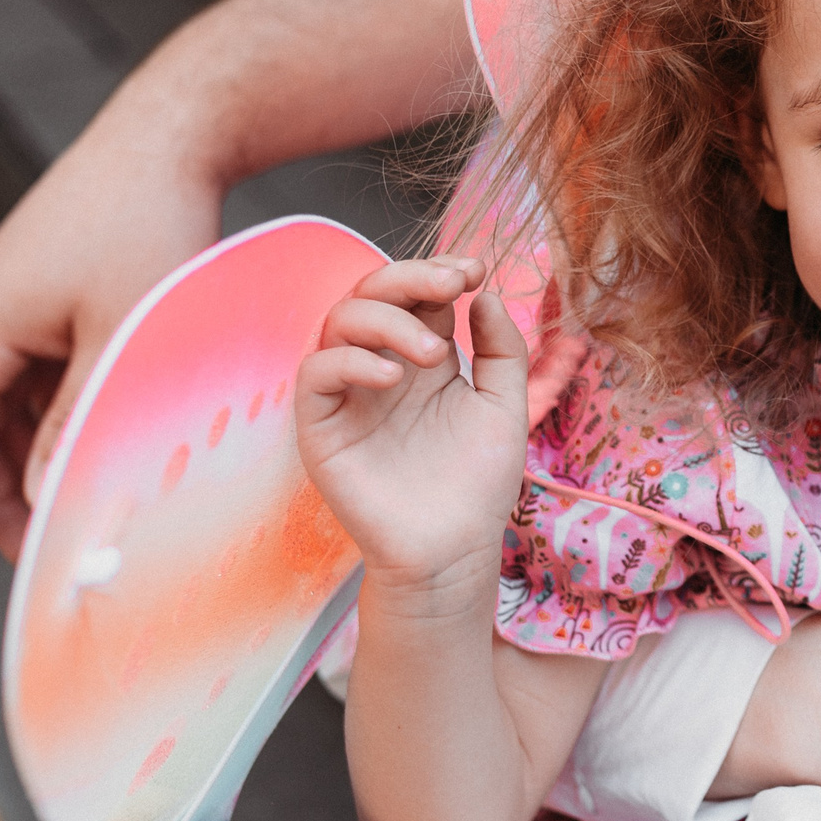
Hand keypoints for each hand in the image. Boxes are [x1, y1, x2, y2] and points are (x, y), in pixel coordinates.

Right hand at [0, 137, 220, 567]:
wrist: (174, 134)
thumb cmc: (153, 224)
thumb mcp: (121, 333)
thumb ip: (80, 415)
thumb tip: (44, 489)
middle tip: (34, 550)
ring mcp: (25, 296)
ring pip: (12, 397)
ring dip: (30, 452)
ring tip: (66, 507)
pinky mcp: (60, 285)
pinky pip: (45, 364)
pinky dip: (58, 410)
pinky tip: (93, 443)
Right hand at [296, 258, 528, 590]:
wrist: (454, 550)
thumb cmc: (478, 483)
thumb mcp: (504, 406)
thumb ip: (501, 350)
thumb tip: (486, 295)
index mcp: (425, 358)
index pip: (418, 295)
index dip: (440, 272)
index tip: (475, 270)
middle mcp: (383, 367)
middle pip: (374, 294)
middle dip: (411, 277)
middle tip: (452, 283)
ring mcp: (349, 395)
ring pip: (341, 322)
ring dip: (388, 320)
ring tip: (434, 354)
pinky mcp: (320, 427)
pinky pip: (316, 374)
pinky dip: (351, 362)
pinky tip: (395, 376)